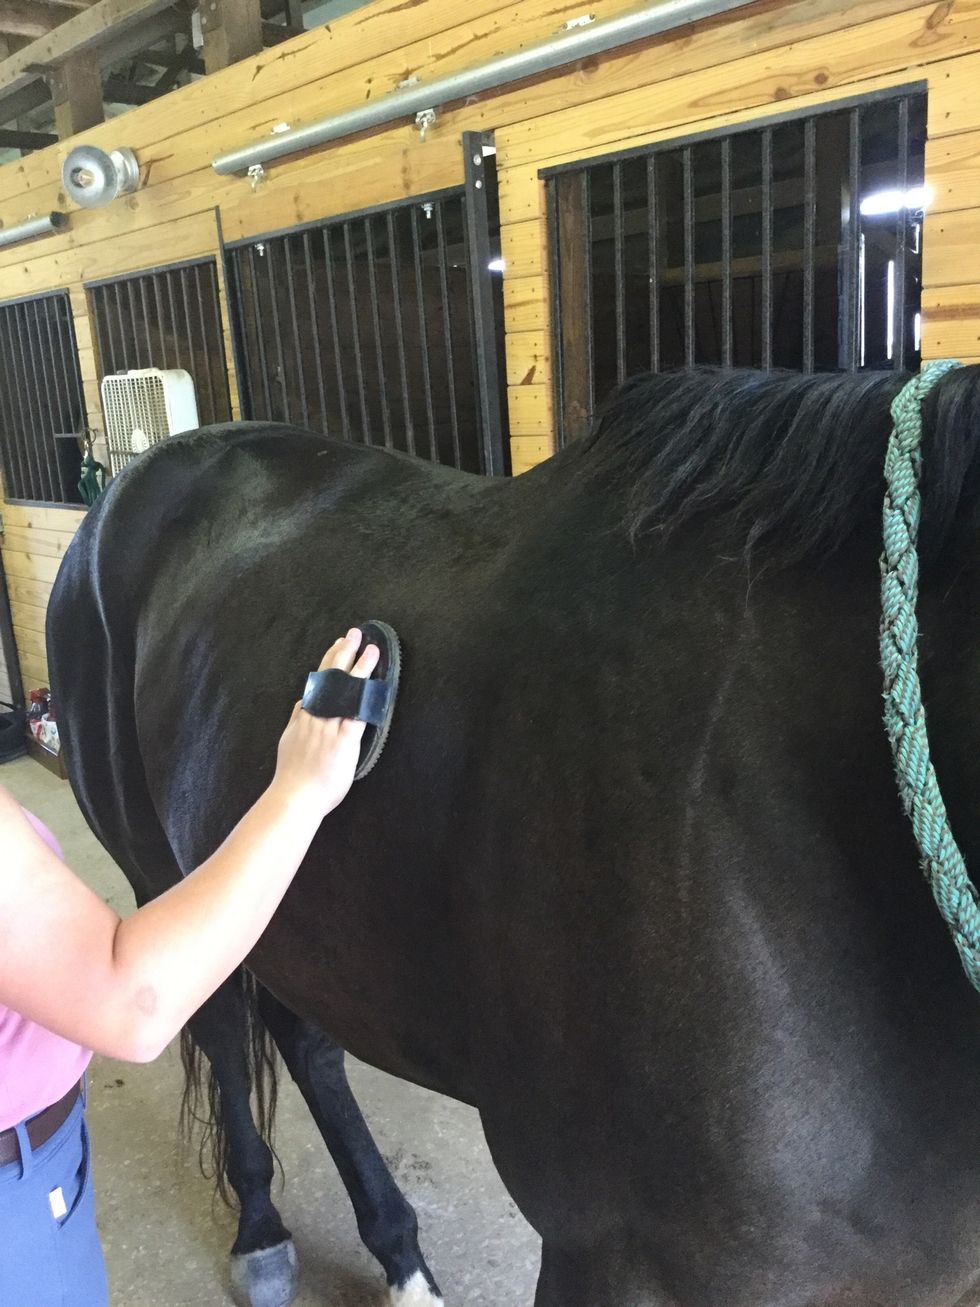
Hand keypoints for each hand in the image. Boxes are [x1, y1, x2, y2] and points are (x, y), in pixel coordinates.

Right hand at [271, 630, 379, 818]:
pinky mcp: (343, 740)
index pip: (318, 682)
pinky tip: (375, 683)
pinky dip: (366, 696)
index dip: (328, 662)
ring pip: (344, 691)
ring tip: (370, 648)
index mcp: (304, 717)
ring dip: (359, 667)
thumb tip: (301, 704)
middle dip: (342, 653)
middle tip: (353, 634)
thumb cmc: (293, 777)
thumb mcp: (288, 742)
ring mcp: (329, 727)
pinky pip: (357, 713)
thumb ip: (296, 722)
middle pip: (330, 678)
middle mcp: (316, 717)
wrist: (295, 797)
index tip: (336, 645)